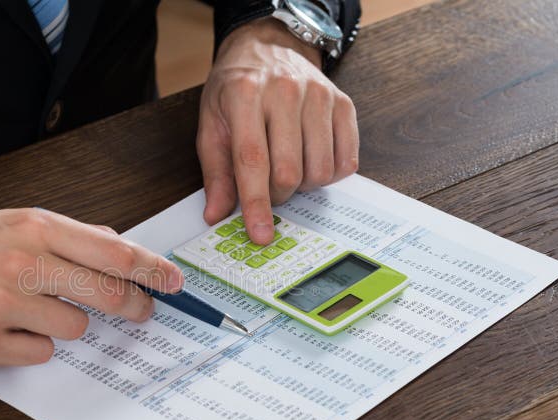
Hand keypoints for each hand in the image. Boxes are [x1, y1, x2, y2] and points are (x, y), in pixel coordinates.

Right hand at [0, 209, 183, 365]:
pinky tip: (6, 330)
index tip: (175, 282)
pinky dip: (33, 346)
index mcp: (35, 228)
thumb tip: (120, 247)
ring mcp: (1, 304)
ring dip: (66, 325)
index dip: (152, 270)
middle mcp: (21, 262)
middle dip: (134, 307)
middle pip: (107, 293)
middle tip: (141, 312)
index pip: (113, 251)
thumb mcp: (14, 223)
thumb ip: (70, 235)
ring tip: (32, 311)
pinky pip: (40, 354)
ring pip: (75, 329)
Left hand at [197, 18, 358, 243]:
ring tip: (287, 167)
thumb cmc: (235, 90)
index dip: (256, 203)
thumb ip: (215, 172)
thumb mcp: (212, 124)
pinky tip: (310, 160)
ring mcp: (320, 96)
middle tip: (266, 186)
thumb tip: (216, 214)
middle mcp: (285, 92)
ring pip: (319, 170)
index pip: (252, 160)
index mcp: (245, 95)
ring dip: (302, 185)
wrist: (269, 47)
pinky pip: (345, 161)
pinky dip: (328, 174)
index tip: (260, 234)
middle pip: (289, 171)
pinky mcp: (343, 104)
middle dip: (277, 194)